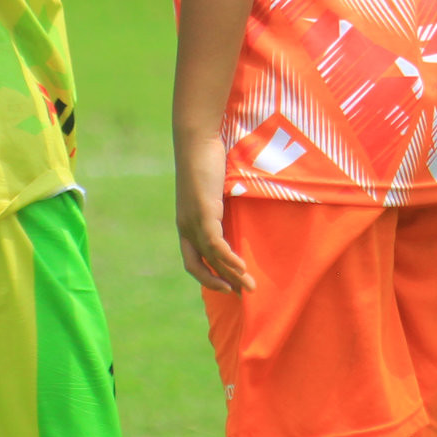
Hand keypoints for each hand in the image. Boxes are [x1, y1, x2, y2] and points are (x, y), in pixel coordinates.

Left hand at [175, 132, 253, 293]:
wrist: (196, 141)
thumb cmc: (205, 160)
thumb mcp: (212, 191)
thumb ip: (218, 207)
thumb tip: (234, 215)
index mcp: (186, 224)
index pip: (192, 262)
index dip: (207, 278)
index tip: (226, 287)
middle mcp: (186, 227)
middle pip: (202, 266)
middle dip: (222, 283)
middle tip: (241, 295)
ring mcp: (193, 222)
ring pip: (212, 259)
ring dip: (232, 275)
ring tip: (250, 287)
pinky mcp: (203, 214)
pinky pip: (216, 246)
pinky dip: (229, 259)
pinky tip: (243, 268)